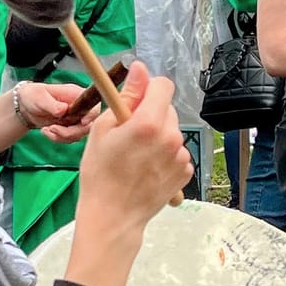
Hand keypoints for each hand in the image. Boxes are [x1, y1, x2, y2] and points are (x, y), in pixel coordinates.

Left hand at [23, 82, 89, 142]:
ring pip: (79, 134)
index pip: (93, 106)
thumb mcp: (39, 97)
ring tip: (46, 129)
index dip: (91, 116)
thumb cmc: (33, 95)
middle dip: (71, 132)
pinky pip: (70, 139)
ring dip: (62, 136)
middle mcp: (80, 107)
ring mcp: (77, 119)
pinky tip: (46, 131)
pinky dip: (57, 138)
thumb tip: (64, 110)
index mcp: (77, 95)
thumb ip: (53, 104)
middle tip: (53, 128)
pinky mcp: (71, 128)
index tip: (82, 122)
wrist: (25, 106)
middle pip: (88, 125)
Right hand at [74, 64, 191, 235]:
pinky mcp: (185, 173)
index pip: (163, 86)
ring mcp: (180, 156)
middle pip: (167, 109)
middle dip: (151, 114)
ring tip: (137, 156)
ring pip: (172, 132)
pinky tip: (148, 169)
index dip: (149, 89)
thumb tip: (140, 70)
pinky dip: (166, 156)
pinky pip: (177, 152)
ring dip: (159, 136)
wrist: (113, 216)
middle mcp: (171, 137)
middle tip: (130, 133)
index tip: (136, 100)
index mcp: (149, 122)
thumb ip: (126, 96)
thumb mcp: (103, 129)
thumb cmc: (100, 173)